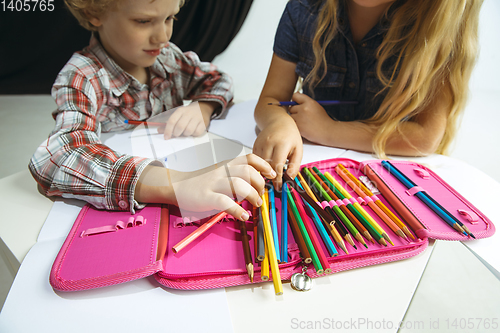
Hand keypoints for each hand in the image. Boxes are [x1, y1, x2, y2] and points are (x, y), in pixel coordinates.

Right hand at [136, 154, 275, 220]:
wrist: (177, 186)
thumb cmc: (201, 182)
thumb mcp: (220, 173)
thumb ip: (235, 175)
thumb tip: (256, 183)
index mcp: (226, 165)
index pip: (249, 158)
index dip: (263, 165)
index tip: (271, 174)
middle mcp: (222, 172)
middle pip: (248, 171)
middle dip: (260, 183)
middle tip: (262, 195)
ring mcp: (214, 184)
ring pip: (239, 185)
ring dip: (252, 196)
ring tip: (256, 204)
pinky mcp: (207, 197)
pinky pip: (225, 202)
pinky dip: (237, 210)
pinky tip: (243, 215)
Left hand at [156, 101, 215, 138]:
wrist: (203, 107)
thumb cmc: (188, 113)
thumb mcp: (178, 115)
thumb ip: (169, 123)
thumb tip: (160, 131)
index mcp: (180, 110)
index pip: (172, 121)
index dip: (168, 130)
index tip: (166, 137)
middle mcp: (189, 113)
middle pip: (180, 126)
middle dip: (176, 133)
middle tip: (177, 134)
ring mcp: (197, 118)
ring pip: (189, 130)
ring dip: (186, 134)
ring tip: (186, 132)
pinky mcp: (204, 123)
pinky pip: (197, 132)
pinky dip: (194, 134)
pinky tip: (193, 131)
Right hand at [253, 115, 302, 188]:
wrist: (278, 121)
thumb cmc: (290, 135)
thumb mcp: (298, 149)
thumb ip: (295, 165)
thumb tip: (289, 178)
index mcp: (282, 144)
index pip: (277, 165)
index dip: (277, 178)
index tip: (279, 186)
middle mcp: (269, 143)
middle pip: (266, 166)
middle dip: (270, 177)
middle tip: (274, 184)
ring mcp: (260, 143)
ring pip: (259, 164)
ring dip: (264, 172)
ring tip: (270, 176)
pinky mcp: (254, 145)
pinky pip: (255, 160)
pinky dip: (260, 166)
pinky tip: (266, 167)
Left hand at [289, 93, 331, 142]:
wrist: (328, 131)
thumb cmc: (322, 119)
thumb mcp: (316, 106)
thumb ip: (305, 101)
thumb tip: (295, 95)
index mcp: (309, 102)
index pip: (295, 96)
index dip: (295, 100)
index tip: (297, 104)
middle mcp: (304, 109)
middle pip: (291, 107)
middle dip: (296, 111)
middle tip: (304, 116)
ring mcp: (300, 118)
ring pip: (291, 116)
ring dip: (295, 119)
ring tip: (305, 122)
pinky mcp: (298, 126)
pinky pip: (293, 124)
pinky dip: (297, 125)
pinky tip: (304, 127)